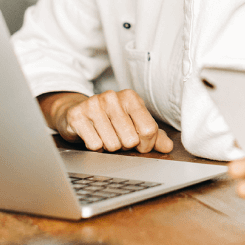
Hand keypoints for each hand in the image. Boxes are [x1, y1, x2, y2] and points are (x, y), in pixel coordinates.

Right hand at [39, 89, 173, 153]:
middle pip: (131, 139)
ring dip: (109, 147)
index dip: (145, 145)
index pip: (149, 130)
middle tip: (118, 138)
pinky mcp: (77, 116)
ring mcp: (93, 105)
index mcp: (130, 97)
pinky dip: (95, 147)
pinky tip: (93, 136)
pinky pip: (94, 145)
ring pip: (112, 144)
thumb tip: (168, 147)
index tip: (139, 145)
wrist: (76, 112)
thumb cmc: (110, 120)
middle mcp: (112, 97)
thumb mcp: (134, 123)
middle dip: (125, 146)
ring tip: (105, 136)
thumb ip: (154, 135)